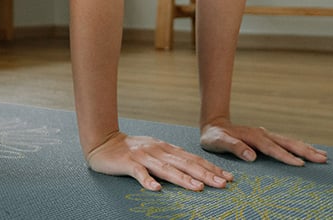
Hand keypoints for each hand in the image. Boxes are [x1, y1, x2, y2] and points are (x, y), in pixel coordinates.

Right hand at [86, 131, 233, 191]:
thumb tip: (195, 171)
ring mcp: (143, 157)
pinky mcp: (128, 163)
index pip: (193, 159)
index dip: (211, 168)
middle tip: (223, 184)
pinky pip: (139, 174)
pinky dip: (148, 181)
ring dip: (183, 179)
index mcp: (166, 148)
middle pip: (185, 164)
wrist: (104, 141)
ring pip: (166, 169)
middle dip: (206, 174)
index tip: (227, 177)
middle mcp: (158, 151)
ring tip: (199, 188)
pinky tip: (157, 190)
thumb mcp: (156, 150)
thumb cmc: (132, 149)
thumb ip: (172, 159)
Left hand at [200, 118, 327, 165]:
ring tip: (322, 155)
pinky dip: (298, 146)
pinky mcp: (266, 138)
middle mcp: (262, 134)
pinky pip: (285, 142)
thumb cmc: (214, 136)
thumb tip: (251, 155)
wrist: (213, 125)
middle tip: (322, 158)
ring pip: (289, 141)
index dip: (286, 156)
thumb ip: (234, 147)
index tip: (300, 164)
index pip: (272, 148)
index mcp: (252, 136)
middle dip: (304, 150)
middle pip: (286, 142)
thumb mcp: (218, 142)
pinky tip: (307, 150)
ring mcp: (265, 135)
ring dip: (305, 148)